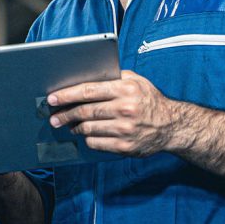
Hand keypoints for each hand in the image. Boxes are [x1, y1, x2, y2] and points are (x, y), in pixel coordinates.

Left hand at [48, 70, 177, 156]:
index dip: (67, 95)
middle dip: (65, 114)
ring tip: (67, 124)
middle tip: (54, 116)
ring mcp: (124, 130)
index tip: (52, 98)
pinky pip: (96, 142)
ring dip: (74, 127)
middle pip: (85, 111)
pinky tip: (85, 134)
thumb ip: (114, 77)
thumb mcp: (136, 81)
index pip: (88, 91)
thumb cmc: (150, 100)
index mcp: (125, 89)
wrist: (172, 126)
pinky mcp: (124, 147)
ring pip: (88, 128)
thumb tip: (85, 77)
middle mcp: (125, 109)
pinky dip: (87, 138)